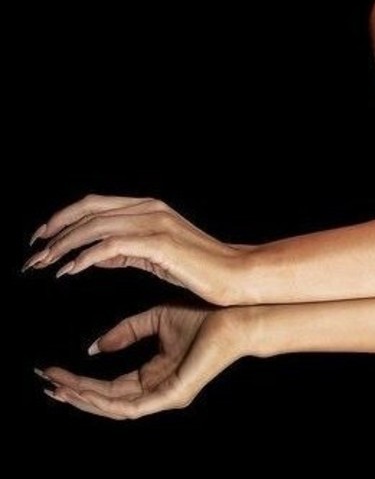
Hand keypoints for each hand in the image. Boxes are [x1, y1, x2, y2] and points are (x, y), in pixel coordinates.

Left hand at [24, 194, 249, 305]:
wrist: (236, 275)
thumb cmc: (201, 270)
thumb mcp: (157, 256)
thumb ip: (127, 251)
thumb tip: (94, 256)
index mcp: (149, 207)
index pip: (94, 204)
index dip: (62, 218)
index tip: (41, 239)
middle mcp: (150, 208)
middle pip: (88, 211)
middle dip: (54, 232)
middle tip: (33, 257)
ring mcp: (155, 223)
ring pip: (94, 227)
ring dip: (63, 247)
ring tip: (44, 266)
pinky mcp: (158, 244)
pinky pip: (110, 247)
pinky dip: (84, 258)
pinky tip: (70, 271)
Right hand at [36, 302, 243, 419]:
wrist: (231, 314)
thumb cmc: (202, 315)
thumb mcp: (154, 319)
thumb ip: (126, 332)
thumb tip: (93, 348)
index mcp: (155, 377)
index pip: (110, 387)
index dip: (80, 381)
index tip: (53, 371)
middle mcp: (158, 391)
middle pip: (107, 401)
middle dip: (74, 393)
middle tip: (46, 382)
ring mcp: (166, 396)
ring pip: (114, 409)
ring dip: (83, 399)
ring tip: (57, 387)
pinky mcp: (173, 395)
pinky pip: (132, 407)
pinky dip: (103, 400)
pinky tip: (82, 388)